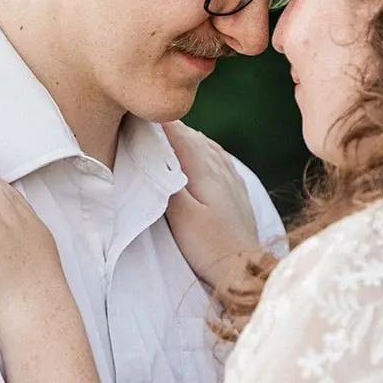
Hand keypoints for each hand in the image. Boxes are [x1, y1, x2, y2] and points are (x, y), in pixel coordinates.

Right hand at [163, 121, 262, 295]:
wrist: (244, 270)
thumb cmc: (209, 247)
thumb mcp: (182, 216)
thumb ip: (168, 181)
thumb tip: (157, 151)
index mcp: (205, 171)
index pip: (179, 134)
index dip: (158, 122)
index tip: (137, 113)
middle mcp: (221, 169)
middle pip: (193, 137)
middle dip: (170, 126)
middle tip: (146, 120)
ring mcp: (232, 180)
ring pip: (207, 146)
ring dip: (188, 136)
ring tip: (169, 130)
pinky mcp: (238, 193)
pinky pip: (220, 158)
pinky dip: (206, 148)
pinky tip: (205, 148)